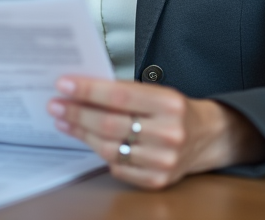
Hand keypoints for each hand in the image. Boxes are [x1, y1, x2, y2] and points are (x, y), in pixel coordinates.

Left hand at [47, 76, 264, 189]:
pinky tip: (88, 140)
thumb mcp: (157, 91)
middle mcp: (169, 134)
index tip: (64, 84)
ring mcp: (163, 161)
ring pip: (109, 147)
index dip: (88, 90)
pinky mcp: (157, 180)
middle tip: (55, 104)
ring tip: (64, 121)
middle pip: (110, 124)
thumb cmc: (176, 110)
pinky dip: (100, 152)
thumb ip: (124, 91)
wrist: (208, 137)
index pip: (119, 95)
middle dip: (76, 113)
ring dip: (81, 133)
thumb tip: (81, 89)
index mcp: (169, 104)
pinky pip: (117, 167)